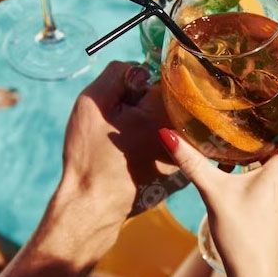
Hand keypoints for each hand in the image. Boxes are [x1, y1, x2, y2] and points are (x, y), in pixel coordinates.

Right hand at [55, 62, 181, 243]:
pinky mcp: (181, 174)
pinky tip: (136, 158)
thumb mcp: (93, 102)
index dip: (140, 87)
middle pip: (169, 102)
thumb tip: (141, 71)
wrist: (94, 205)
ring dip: (152, 126)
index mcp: (166, 112)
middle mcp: (184, 134)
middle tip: (123, 127)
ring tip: (128, 144)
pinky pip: (172, 146)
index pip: (164, 78)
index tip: (126, 102)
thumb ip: (119, 74)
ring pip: (170, 125)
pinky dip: (156, 146)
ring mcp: (186, 157)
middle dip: (147, 107)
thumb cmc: (91, 155)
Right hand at [159, 108, 277, 276]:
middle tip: (265, 85)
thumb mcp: (214, 193)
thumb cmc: (242, 234)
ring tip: (257, 107)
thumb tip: (167, 134)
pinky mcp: (277, 196)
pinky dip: (267, 148)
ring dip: (275, 129)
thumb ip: (192, 162)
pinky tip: (248, 144)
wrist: (253, 273)